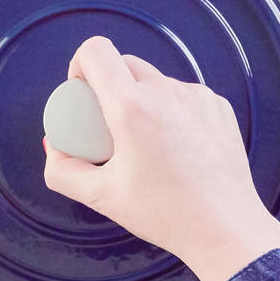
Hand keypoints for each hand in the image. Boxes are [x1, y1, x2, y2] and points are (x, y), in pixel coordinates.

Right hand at [43, 37, 279, 280]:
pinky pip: (184, 96)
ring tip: (145, 141)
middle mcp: (167, 91)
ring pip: (157, 81)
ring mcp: (198, 96)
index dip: (81, 64)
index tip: (82, 93)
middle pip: (125, 63)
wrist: (225, 229)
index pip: (97, 51)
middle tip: (108, 124)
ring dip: (142, 99)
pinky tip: (175, 147)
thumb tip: (54, 146)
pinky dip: (172, 111)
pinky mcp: (219, 107)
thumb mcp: (101, 197)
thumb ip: (63, 171)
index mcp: (132, 108)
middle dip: (109, 84)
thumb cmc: (164, 215)